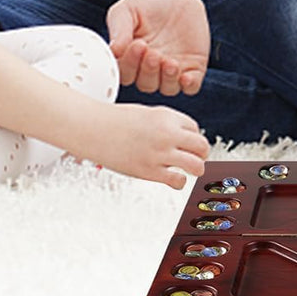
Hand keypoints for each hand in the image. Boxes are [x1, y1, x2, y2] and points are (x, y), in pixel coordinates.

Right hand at [90, 102, 209, 188]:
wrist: (94, 128)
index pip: (195, 128)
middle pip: (202, 146)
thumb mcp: (148, 114)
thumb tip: (183, 138)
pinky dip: (180, 182)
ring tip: (192, 170)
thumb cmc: (117, 120)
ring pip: (196, 165)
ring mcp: (159, 153)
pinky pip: (177, 180)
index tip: (186, 143)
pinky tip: (174, 178)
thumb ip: (166, 124)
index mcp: (167, 116)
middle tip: (197, 157)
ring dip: (196, 169)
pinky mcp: (149, 171)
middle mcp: (167, 133)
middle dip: (202, 153)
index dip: (191, 136)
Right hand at [106, 0, 209, 95]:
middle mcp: (149, 69)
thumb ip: (119, 29)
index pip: (126, 73)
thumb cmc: (145, 3)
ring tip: (169, 62)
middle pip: (146, 83)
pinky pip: (191, 86)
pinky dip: (189, 85)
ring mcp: (170, 70)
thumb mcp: (127, 9)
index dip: (131, 64)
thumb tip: (113, 50)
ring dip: (167, 78)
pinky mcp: (192, 68)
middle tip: (153, 52)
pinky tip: (186, 77)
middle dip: (149, 70)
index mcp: (129, 59)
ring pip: (167, 87)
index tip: (137, 44)